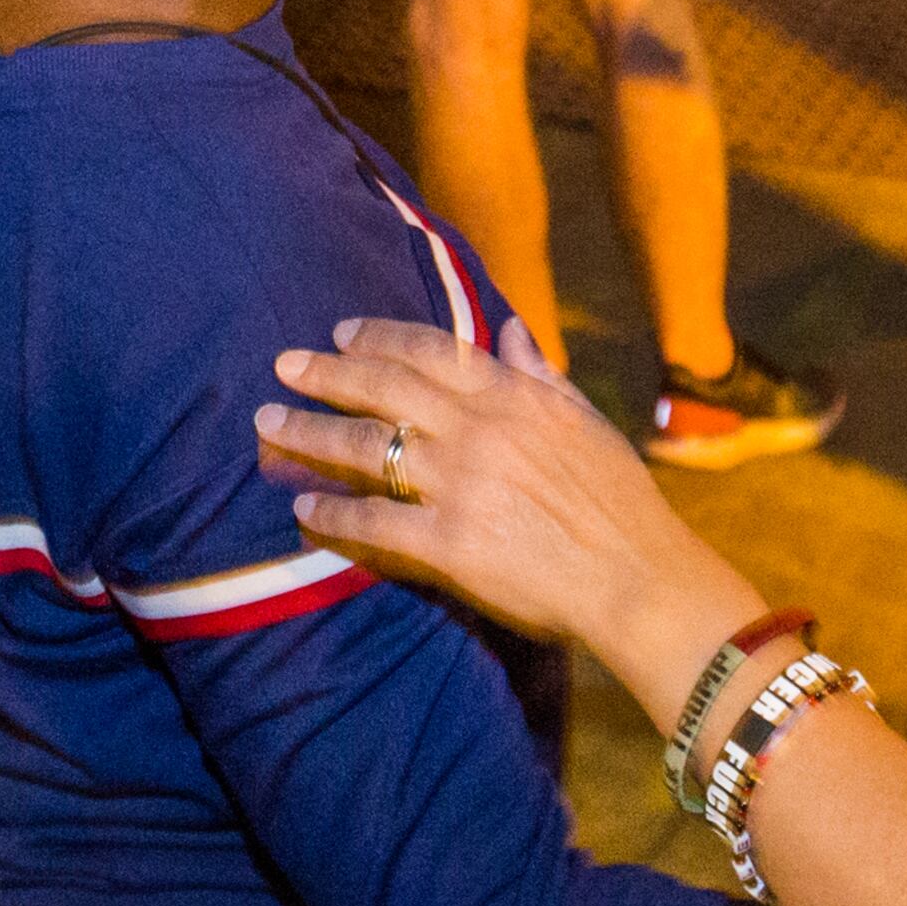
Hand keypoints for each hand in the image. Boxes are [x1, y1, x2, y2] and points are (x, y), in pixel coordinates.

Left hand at [260, 317, 762, 718]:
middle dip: (326, 373)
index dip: (378, 336)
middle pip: (383, 389)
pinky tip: (302, 509)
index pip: (430, 351)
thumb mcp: (584, 422)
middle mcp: (478, 430)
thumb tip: (509, 329)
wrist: (637, 576)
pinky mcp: (446, 544)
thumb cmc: (620, 502)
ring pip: (365, 447)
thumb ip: (540, 375)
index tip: (340, 331)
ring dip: (309, 433)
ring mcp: (459, 486)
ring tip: (269, 425)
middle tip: (282, 365)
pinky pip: (373, 522)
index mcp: (514, 396)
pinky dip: (331, 514)